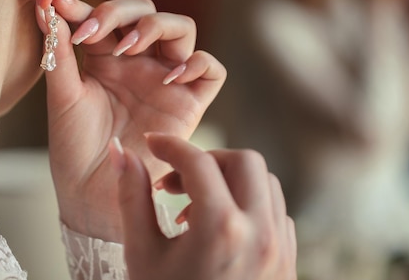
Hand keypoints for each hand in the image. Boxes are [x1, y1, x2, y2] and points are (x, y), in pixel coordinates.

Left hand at [42, 0, 225, 240]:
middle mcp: (140, 64)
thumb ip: (59, 53)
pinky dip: (198, 63)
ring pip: (182, 29)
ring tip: (129, 49)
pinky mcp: (190, 104)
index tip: (60, 4)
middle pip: (148, 11)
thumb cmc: (74, 147)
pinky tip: (170, 76)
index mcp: (107, 59)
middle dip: (122, 12)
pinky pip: (212, 70)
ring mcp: (166, 80)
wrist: (91, 193)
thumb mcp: (63, 96)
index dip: (86, 6)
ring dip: (158, 27)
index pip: (105, 18)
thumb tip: (45, 9)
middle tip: (96, 31)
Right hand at [114, 133, 296, 279]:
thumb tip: (120, 152)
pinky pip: (276, 211)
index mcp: (221, 230)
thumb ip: (131, 196)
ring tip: (192, 208)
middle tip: (176, 181)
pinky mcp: (289, 263)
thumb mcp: (141, 254)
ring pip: (265, 183)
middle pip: (244, 160)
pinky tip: (218, 227)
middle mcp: (261, 235)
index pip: (197, 162)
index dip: (169, 146)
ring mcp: (282, 250)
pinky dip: (248, 204)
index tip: (152, 145)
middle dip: (207, 160)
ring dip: (229, 181)